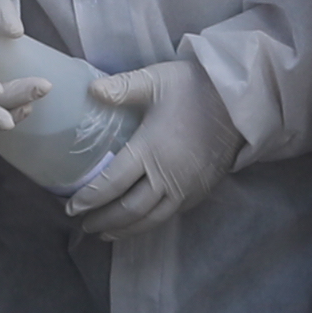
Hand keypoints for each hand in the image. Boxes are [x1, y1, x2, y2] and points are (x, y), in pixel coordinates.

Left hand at [64, 56, 240, 237]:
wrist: (239, 101)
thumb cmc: (194, 88)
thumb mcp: (155, 79)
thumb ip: (121, 88)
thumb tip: (89, 90)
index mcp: (150, 149)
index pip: (112, 183)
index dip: (89, 199)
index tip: (71, 207)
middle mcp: (167, 175)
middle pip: (129, 210)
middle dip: (103, 220)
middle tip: (83, 224)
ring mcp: (186, 187)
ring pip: (150, 220)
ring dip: (125, 229)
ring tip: (105, 233)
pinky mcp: (200, 191)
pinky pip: (169, 215)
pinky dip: (148, 224)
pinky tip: (137, 223)